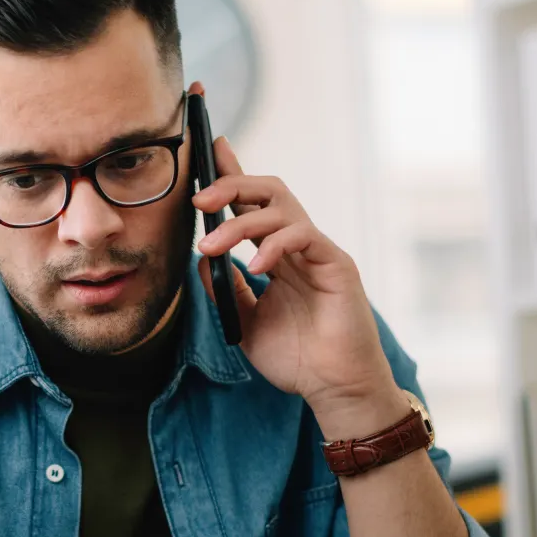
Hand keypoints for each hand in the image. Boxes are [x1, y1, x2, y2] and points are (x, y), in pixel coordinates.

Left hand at [189, 88, 405, 437]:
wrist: (334, 389)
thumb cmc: (296, 359)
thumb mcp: (245, 321)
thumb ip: (226, 288)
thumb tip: (201, 258)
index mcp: (277, 254)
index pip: (252, 203)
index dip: (231, 173)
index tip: (208, 147)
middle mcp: (298, 245)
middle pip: (267, 191)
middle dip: (231, 185)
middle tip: (198, 200)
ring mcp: (318, 252)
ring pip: (282, 207)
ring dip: (241, 222)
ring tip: (212, 247)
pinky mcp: (337, 264)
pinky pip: (304, 235)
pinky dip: (275, 246)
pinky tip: (257, 267)